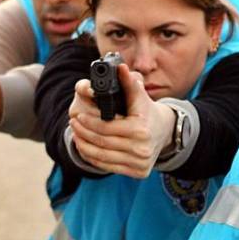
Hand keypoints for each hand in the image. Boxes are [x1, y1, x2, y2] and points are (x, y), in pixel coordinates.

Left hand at [68, 64, 176, 178]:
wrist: (165, 133)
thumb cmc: (148, 112)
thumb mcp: (140, 97)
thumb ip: (129, 82)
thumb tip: (120, 67)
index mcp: (141, 129)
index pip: (106, 127)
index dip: (89, 121)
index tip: (77, 115)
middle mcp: (141, 148)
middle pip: (102, 142)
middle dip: (84, 132)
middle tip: (73, 123)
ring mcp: (140, 163)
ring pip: (103, 156)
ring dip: (85, 145)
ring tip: (76, 135)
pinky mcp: (138, 172)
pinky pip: (108, 166)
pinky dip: (93, 158)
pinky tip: (86, 148)